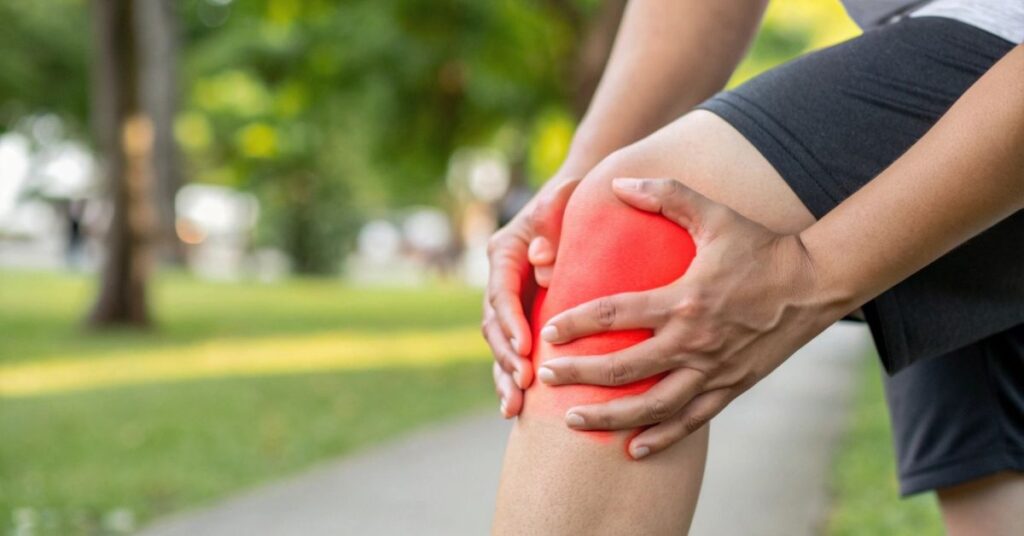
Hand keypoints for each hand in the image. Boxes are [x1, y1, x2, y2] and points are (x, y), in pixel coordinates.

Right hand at [484, 176, 580, 417]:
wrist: (583, 202)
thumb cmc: (577, 198)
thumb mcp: (565, 198)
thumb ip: (553, 220)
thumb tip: (542, 261)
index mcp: (505, 251)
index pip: (501, 291)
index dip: (510, 321)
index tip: (526, 346)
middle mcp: (502, 280)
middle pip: (495, 325)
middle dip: (507, 357)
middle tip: (524, 383)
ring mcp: (512, 302)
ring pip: (501, 346)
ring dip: (505, 376)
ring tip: (514, 407)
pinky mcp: (525, 319)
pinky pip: (516, 352)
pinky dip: (514, 379)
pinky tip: (519, 409)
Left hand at [535, 178, 846, 457]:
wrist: (816, 284)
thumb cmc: (761, 246)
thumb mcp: (714, 214)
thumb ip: (666, 194)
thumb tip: (619, 182)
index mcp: (684, 299)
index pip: (617, 314)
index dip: (578, 323)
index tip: (549, 331)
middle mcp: (695, 342)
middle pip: (625, 368)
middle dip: (579, 375)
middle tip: (546, 375)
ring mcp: (713, 370)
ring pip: (652, 405)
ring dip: (609, 417)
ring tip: (571, 420)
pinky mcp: (731, 387)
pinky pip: (690, 420)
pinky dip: (660, 437)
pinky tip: (632, 448)